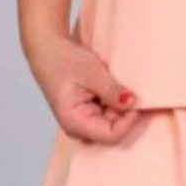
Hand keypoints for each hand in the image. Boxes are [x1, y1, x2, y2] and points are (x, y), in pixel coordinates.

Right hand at [27, 32, 141, 144]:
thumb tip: (132, 103)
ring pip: (112, 122)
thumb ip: (111, 90)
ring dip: (120, 106)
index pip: (111, 135)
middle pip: (113, 131)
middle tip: (129, 88)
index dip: (129, 120)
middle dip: (125, 113)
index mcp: (75, 123)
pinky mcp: (87, 114)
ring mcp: (82, 122)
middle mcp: (78, 128)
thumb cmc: (65, 61)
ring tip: (117, 84)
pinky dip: (114, 102)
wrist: (48, 50)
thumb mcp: (92, 72)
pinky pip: (107, 114)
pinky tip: (112, 86)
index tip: (136, 99)